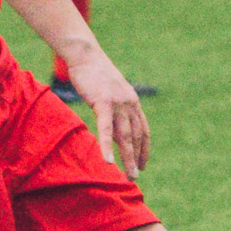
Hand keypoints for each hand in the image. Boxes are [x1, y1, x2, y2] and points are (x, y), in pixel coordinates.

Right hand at [61, 44, 150, 176]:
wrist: (86, 55)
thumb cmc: (94, 73)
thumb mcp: (110, 91)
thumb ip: (115, 106)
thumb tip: (112, 119)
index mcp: (133, 102)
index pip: (143, 130)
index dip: (144, 148)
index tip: (144, 163)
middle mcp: (130, 104)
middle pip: (137, 136)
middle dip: (137, 157)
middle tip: (136, 175)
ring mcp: (118, 104)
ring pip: (125, 136)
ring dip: (128, 157)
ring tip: (130, 175)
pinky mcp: (103, 103)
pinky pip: (106, 129)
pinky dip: (107, 147)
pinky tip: (108, 161)